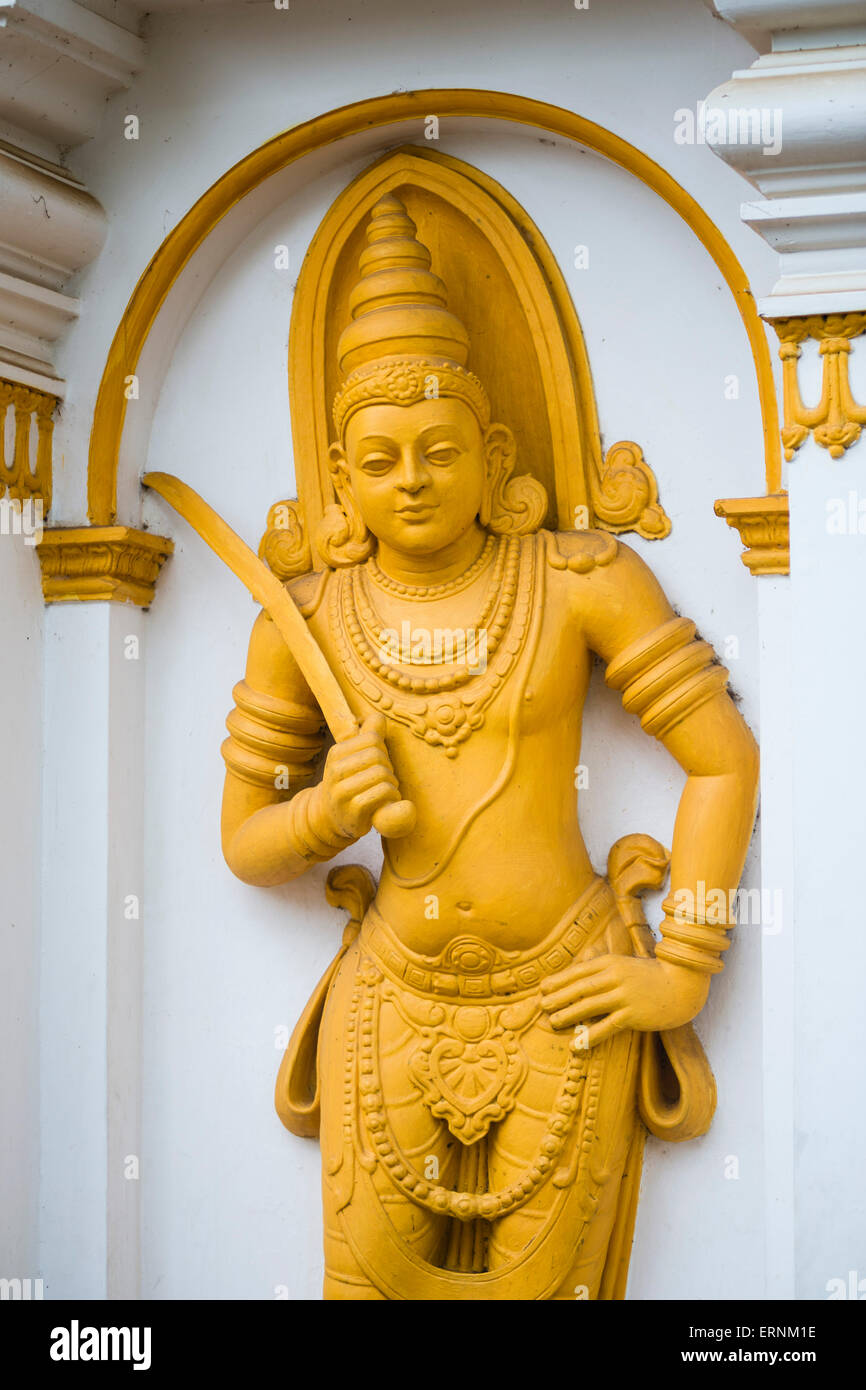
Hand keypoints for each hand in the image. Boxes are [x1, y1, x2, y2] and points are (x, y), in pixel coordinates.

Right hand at [312, 713, 400, 843]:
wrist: (331, 819)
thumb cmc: (350, 784)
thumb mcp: (354, 758)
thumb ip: (368, 736)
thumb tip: (378, 716)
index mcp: (336, 753)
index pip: (372, 738)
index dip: (382, 750)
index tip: (379, 763)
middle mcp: (335, 770)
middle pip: (378, 756)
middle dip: (388, 768)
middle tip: (385, 780)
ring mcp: (342, 792)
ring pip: (381, 774)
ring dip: (392, 784)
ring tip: (387, 792)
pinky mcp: (353, 810)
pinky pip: (382, 793)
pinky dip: (392, 797)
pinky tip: (387, 802)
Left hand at [539, 953, 709, 1047]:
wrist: (681, 986)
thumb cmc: (650, 977)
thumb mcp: (625, 966)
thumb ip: (604, 971)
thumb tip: (577, 979)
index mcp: (611, 963)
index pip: (578, 971)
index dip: (559, 980)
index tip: (542, 988)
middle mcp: (615, 977)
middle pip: (580, 988)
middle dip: (558, 996)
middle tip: (541, 1005)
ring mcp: (624, 996)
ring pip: (589, 1006)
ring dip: (568, 1014)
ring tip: (553, 1022)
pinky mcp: (633, 1014)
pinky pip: (606, 1027)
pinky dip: (589, 1036)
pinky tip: (576, 1045)